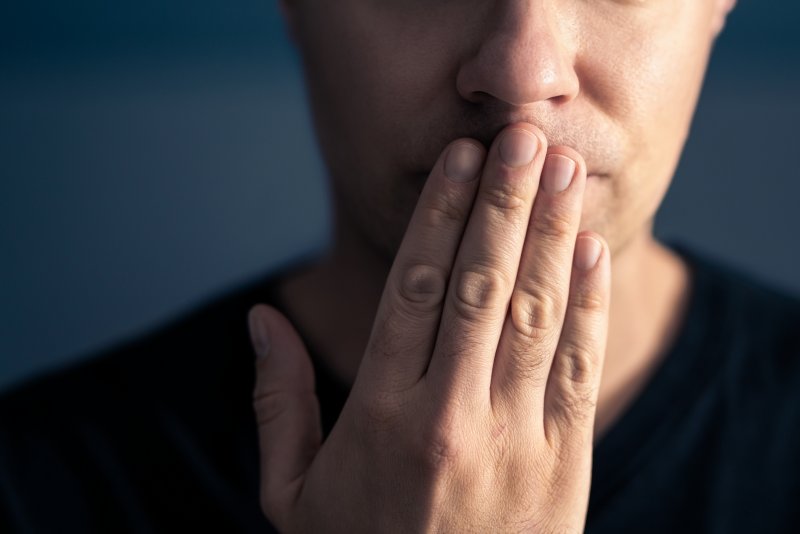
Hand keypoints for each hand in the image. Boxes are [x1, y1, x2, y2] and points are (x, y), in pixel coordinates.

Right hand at [249, 123, 610, 532]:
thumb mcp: (292, 495)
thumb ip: (278, 403)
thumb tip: (260, 319)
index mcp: (379, 416)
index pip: (412, 290)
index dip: (439, 217)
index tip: (458, 161)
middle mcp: (449, 416)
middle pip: (479, 285)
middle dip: (502, 202)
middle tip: (519, 135)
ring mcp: (514, 439)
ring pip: (536, 313)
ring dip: (551, 233)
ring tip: (561, 169)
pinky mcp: (565, 463)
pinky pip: (580, 367)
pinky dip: (589, 302)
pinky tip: (590, 247)